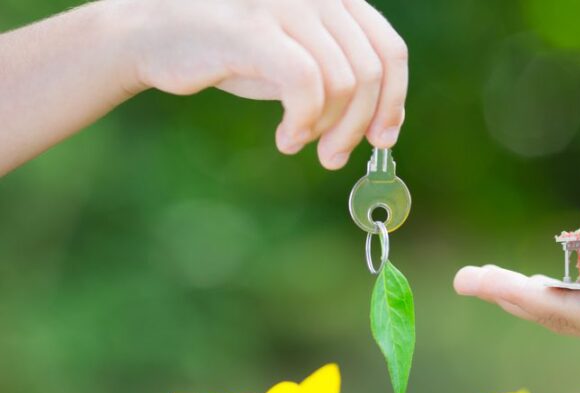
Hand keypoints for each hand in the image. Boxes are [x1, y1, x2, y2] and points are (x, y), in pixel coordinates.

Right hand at [123, 0, 407, 167]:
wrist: (153, 33)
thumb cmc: (230, 50)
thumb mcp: (298, 58)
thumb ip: (340, 75)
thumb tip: (385, 121)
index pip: (390, 49)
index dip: (394, 100)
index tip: (381, 138)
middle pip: (371, 72)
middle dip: (359, 126)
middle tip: (333, 157)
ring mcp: (286, 5)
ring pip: (344, 83)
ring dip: (328, 128)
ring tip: (298, 142)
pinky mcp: (254, 29)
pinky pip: (307, 85)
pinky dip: (305, 122)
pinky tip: (286, 137)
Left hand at [453, 265, 579, 378]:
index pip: (553, 308)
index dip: (512, 293)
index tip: (475, 280)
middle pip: (548, 307)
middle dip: (506, 292)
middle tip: (466, 278)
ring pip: (565, 303)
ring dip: (528, 291)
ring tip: (494, 281)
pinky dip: (564, 287)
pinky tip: (556, 281)